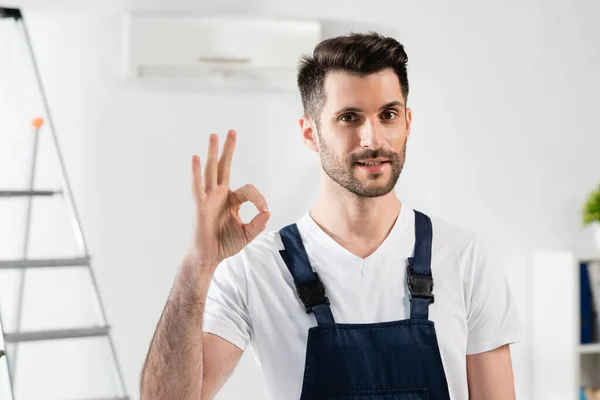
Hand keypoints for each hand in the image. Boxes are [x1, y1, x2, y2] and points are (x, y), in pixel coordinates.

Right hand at [187, 130, 269, 271]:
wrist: (209, 257)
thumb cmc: (225, 245)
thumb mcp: (247, 234)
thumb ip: (258, 224)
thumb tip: (267, 212)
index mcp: (231, 200)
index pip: (248, 190)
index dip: (259, 198)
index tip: (264, 211)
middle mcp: (219, 195)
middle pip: (223, 167)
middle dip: (228, 149)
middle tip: (231, 131)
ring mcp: (209, 199)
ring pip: (211, 171)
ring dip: (213, 153)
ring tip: (214, 136)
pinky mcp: (200, 206)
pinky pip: (198, 187)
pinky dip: (196, 173)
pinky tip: (195, 158)